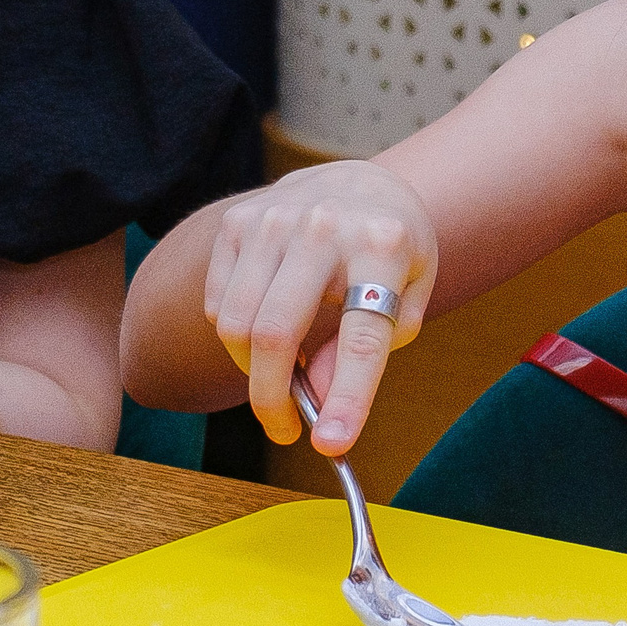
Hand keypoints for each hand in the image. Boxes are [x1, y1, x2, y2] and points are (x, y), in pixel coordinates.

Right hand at [203, 160, 437, 454]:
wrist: (359, 180)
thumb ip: (376, 347)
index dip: (348, 398)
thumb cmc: (390, 248)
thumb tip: (321, 398)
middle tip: (286, 429)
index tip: (332, 445)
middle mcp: (323, 227)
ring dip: (253, 369)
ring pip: (236, 325)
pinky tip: (266, 324)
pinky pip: (216, 304)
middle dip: (272, 399)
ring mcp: (272, 220)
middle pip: (275, 334)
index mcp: (382, 245)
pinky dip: (235, 333)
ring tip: (282, 371)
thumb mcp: (409, 292)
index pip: (362, 337)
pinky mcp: (235, 223)